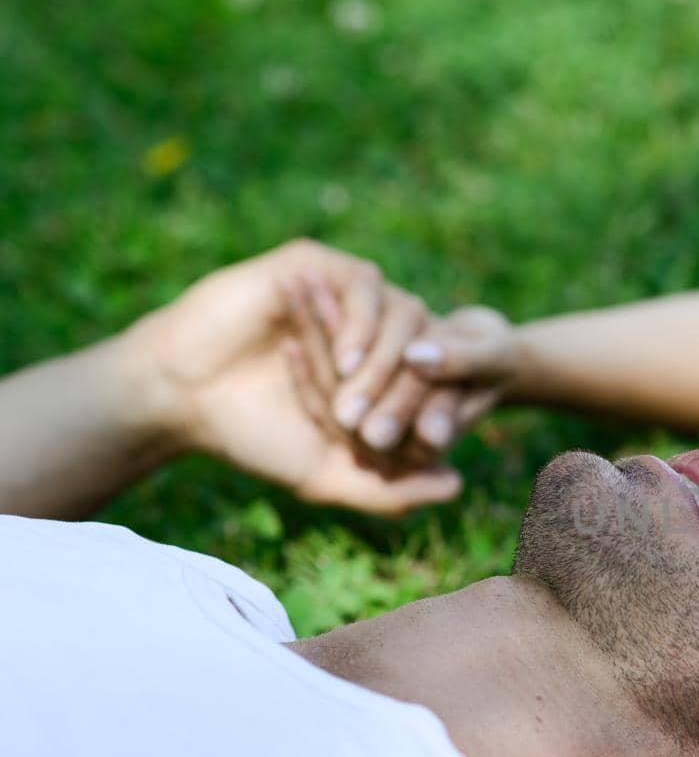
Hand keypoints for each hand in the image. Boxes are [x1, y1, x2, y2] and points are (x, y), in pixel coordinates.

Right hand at [125, 239, 463, 513]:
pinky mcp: (320, 265)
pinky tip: (347, 363)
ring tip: (353, 410)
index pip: (442, 388)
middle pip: (430, 352)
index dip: (440, 418)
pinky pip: (366, 286)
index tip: (425, 448)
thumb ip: (392, 490)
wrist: (184, 397)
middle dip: (413, 397)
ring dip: (387, 367)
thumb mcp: (330, 476)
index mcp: (391, 376)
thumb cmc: (257, 436)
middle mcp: (381, 331)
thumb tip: (458, 487)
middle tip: (382, 434)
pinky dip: (364, 326)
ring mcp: (353, 295)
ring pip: (406, 317)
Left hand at [300, 271, 514, 455]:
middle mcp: (386, 447)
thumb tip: (416, 356)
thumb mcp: (490, 357)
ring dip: (310, 329)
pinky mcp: (349, 399)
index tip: (342, 347)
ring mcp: (364, 425)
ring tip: (295, 281)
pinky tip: (297, 288)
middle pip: (344, 405)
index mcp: (421, 449)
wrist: (481, 360)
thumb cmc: (495, 358)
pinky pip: (321, 365)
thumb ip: (458, 361)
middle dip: (324, 349)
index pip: (384, 422)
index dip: (362, 376)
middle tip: (301, 298)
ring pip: (326, 382)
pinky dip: (313, 323)